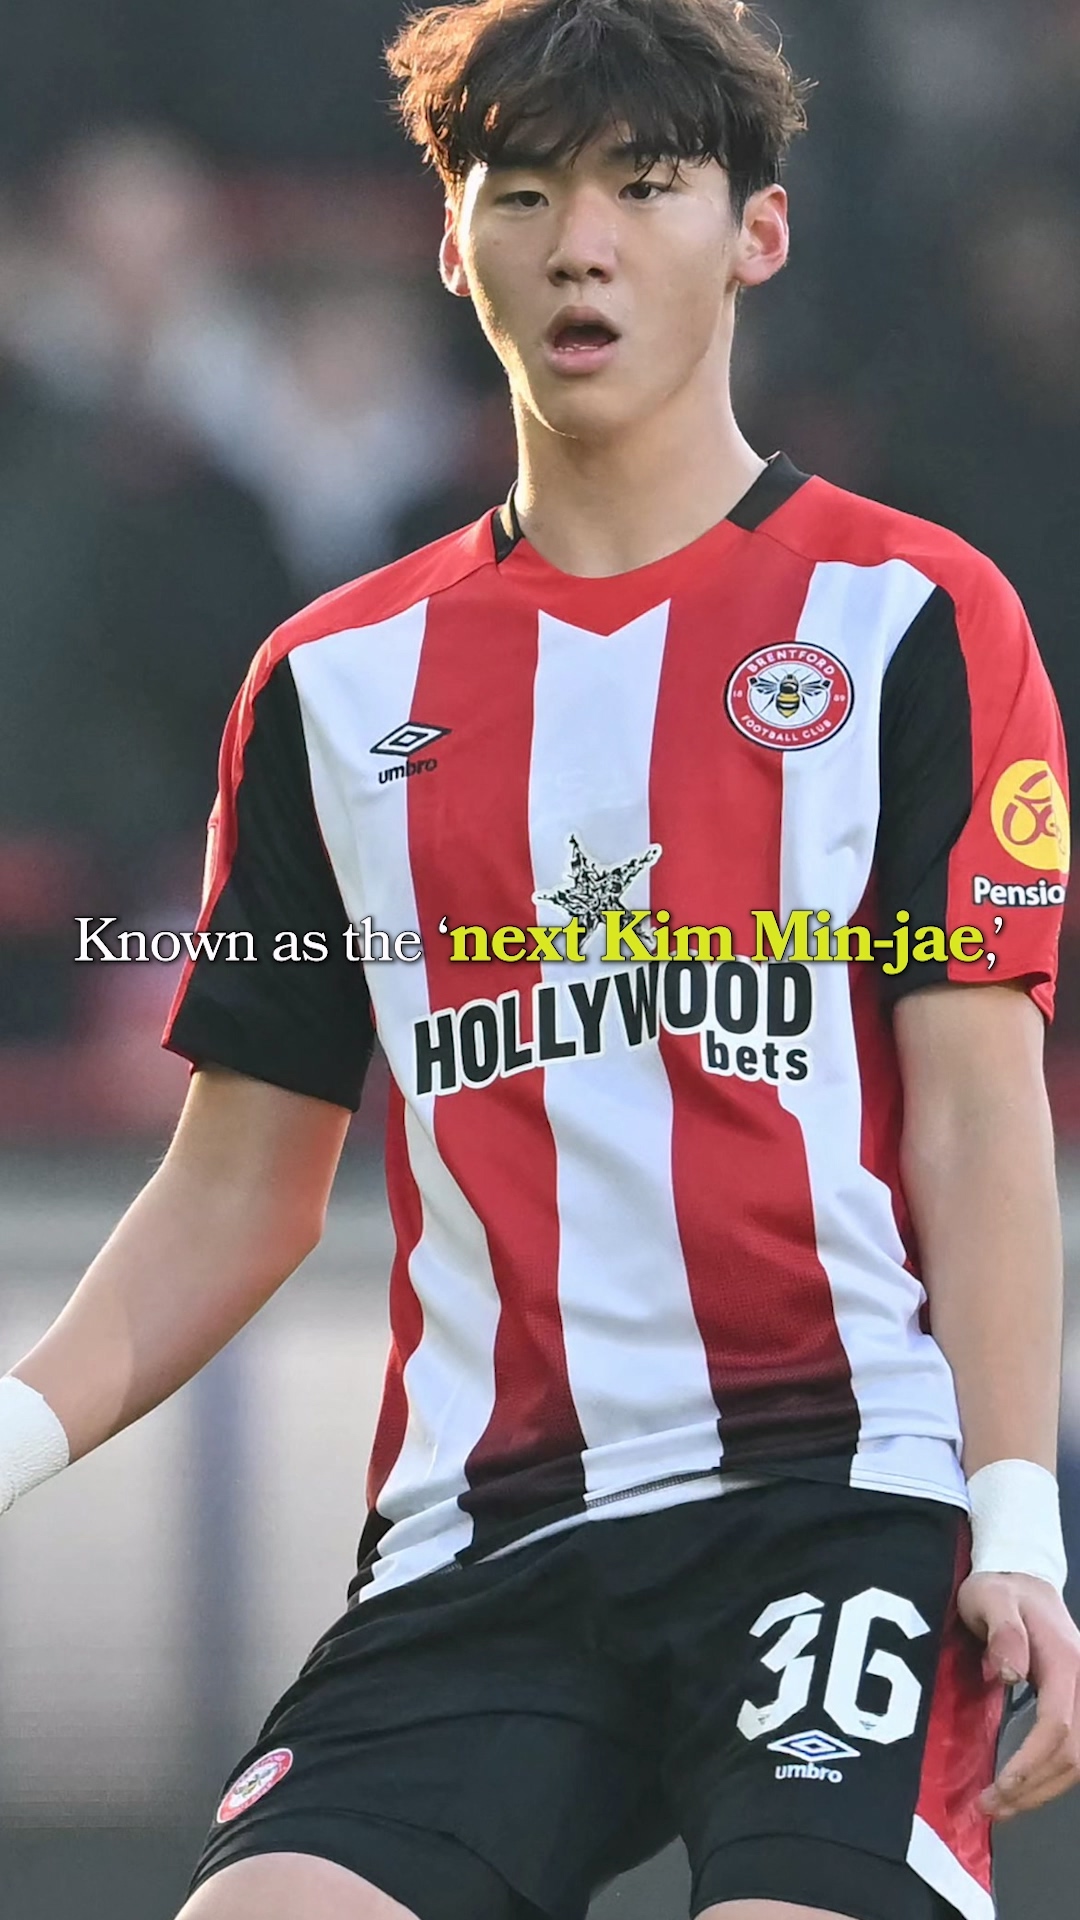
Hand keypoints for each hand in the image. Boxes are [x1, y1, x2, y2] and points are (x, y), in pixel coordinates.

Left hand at [958, 1571, 1079, 1820]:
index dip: (1032, 1762)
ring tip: (1002, 1808)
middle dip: (1034, 1788)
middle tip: (991, 1807)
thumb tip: (1010, 1672)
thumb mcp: (989, 1597)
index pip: (1057, 1726)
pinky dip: (1051, 1777)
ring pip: (1079, 1761)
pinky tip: (1024, 1790)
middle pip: (1074, 1754)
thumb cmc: (1000, 1590)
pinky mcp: (1078, 1706)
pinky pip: (1075, 1752)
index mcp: (1066, 1662)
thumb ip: (1001, 1630)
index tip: (1000, 1787)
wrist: (1024, 1581)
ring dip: (1042, 1790)